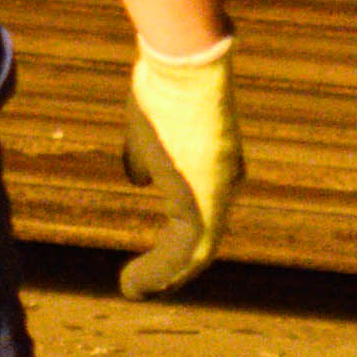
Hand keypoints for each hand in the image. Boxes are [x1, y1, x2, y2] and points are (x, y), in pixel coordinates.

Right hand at [119, 38, 238, 298]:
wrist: (184, 62)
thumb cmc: (163, 86)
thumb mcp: (146, 127)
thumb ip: (143, 157)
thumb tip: (137, 180)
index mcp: (213, 166)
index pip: (200, 213)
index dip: (178, 239)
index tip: (157, 260)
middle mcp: (222, 184)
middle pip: (201, 240)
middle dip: (174, 269)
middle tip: (149, 289)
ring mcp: (217, 194)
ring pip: (194, 253)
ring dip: (163, 278)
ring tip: (136, 293)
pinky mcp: (205, 202)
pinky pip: (184, 253)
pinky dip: (158, 274)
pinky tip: (133, 285)